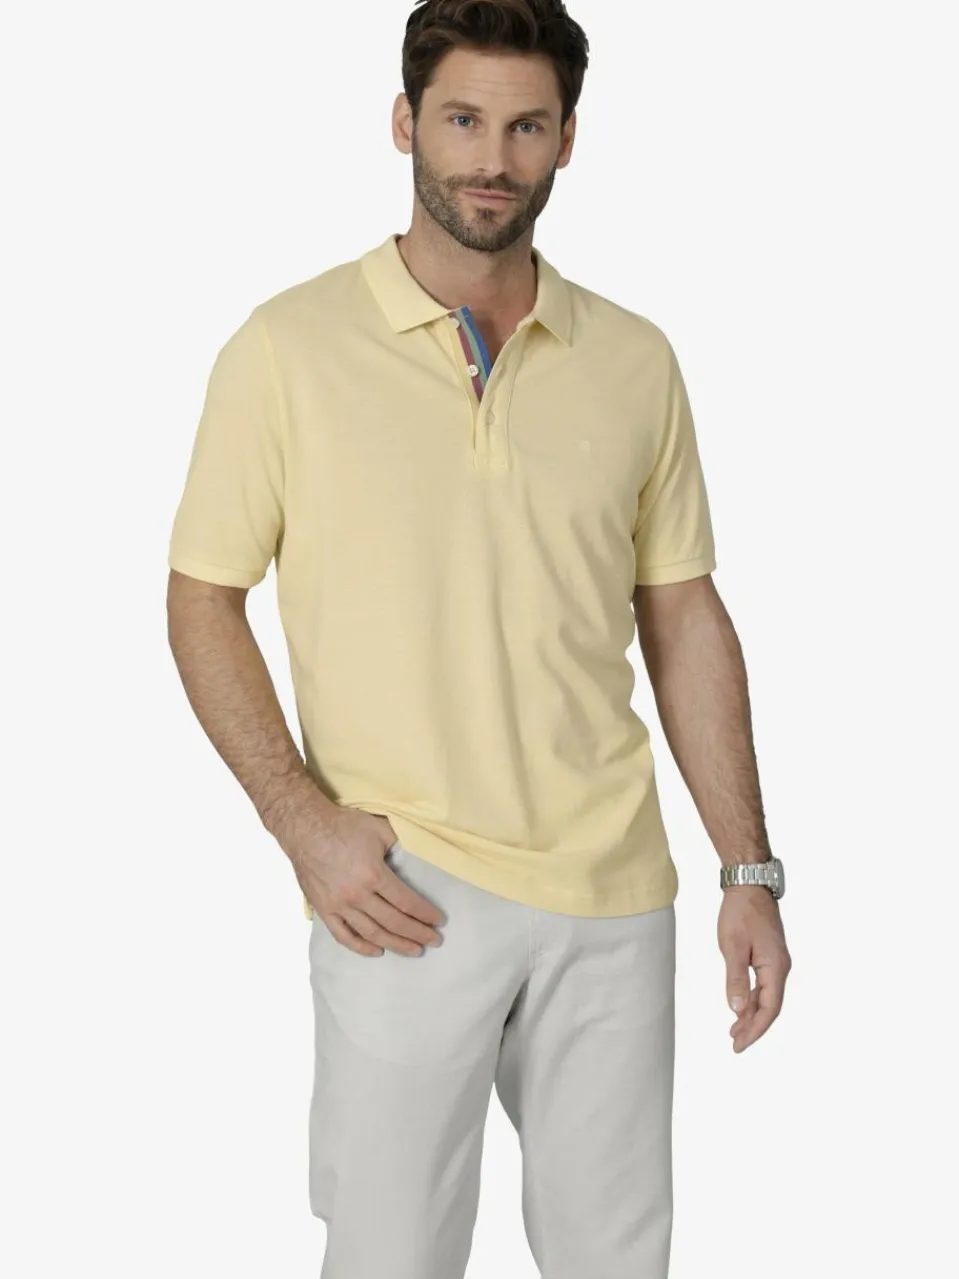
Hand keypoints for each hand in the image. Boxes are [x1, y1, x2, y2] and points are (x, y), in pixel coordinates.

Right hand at [278, 799, 445, 956]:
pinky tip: (377, 951)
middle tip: (434, 941)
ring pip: (372, 933)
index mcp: (373, 874)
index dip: (425, 914)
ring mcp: (339, 905)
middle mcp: (357, 894)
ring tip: (414, 950)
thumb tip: (417, 856)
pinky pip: (344, 935)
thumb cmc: (342, 825)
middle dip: (417, 933)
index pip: (406, 902)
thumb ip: (401, 844)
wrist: (305, 828)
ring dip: (396, 944)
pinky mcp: (324, 909)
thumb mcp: (379, 828)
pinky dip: (361, 947)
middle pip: (393, 922)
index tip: (438, 921)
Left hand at [718, 883, 790, 1051]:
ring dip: (752, 1014)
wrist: (749, 885)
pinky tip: (740, 1007)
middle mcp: (781, 967)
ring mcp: (776, 962)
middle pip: (770, 1006)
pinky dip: (752, 998)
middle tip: (735, 1044)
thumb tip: (737, 1010)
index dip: (755, 1029)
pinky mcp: (769, 956)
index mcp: (775, 967)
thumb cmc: (741, 912)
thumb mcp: (732, 946)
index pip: (769, 1008)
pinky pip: (763, 985)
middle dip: (753, 1027)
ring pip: (767, 997)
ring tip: (734, 1031)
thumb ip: (735, 979)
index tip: (739, 1045)